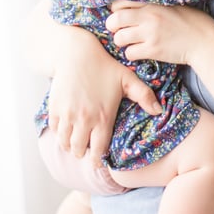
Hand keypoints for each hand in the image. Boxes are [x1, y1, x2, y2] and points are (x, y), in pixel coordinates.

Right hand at [47, 26, 160, 165]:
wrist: (76, 53)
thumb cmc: (104, 66)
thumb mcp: (127, 79)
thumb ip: (144, 95)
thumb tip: (159, 111)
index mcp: (103, 117)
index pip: (98, 151)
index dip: (98, 160)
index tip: (98, 159)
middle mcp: (83, 119)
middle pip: (79, 150)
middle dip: (83, 153)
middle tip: (86, 149)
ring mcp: (67, 114)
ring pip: (65, 143)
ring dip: (69, 145)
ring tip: (75, 142)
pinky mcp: (54, 108)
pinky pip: (54, 130)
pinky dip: (59, 132)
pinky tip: (66, 128)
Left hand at [106, 0, 213, 66]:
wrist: (205, 42)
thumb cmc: (193, 22)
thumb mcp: (174, 4)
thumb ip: (155, 3)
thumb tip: (138, 2)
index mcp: (153, 3)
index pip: (121, 2)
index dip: (116, 10)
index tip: (120, 15)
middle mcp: (149, 17)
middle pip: (114, 20)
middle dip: (112, 26)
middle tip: (119, 30)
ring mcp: (150, 34)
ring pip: (119, 38)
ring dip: (121, 41)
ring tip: (129, 42)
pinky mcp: (153, 50)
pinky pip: (130, 53)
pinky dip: (131, 53)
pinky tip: (139, 51)